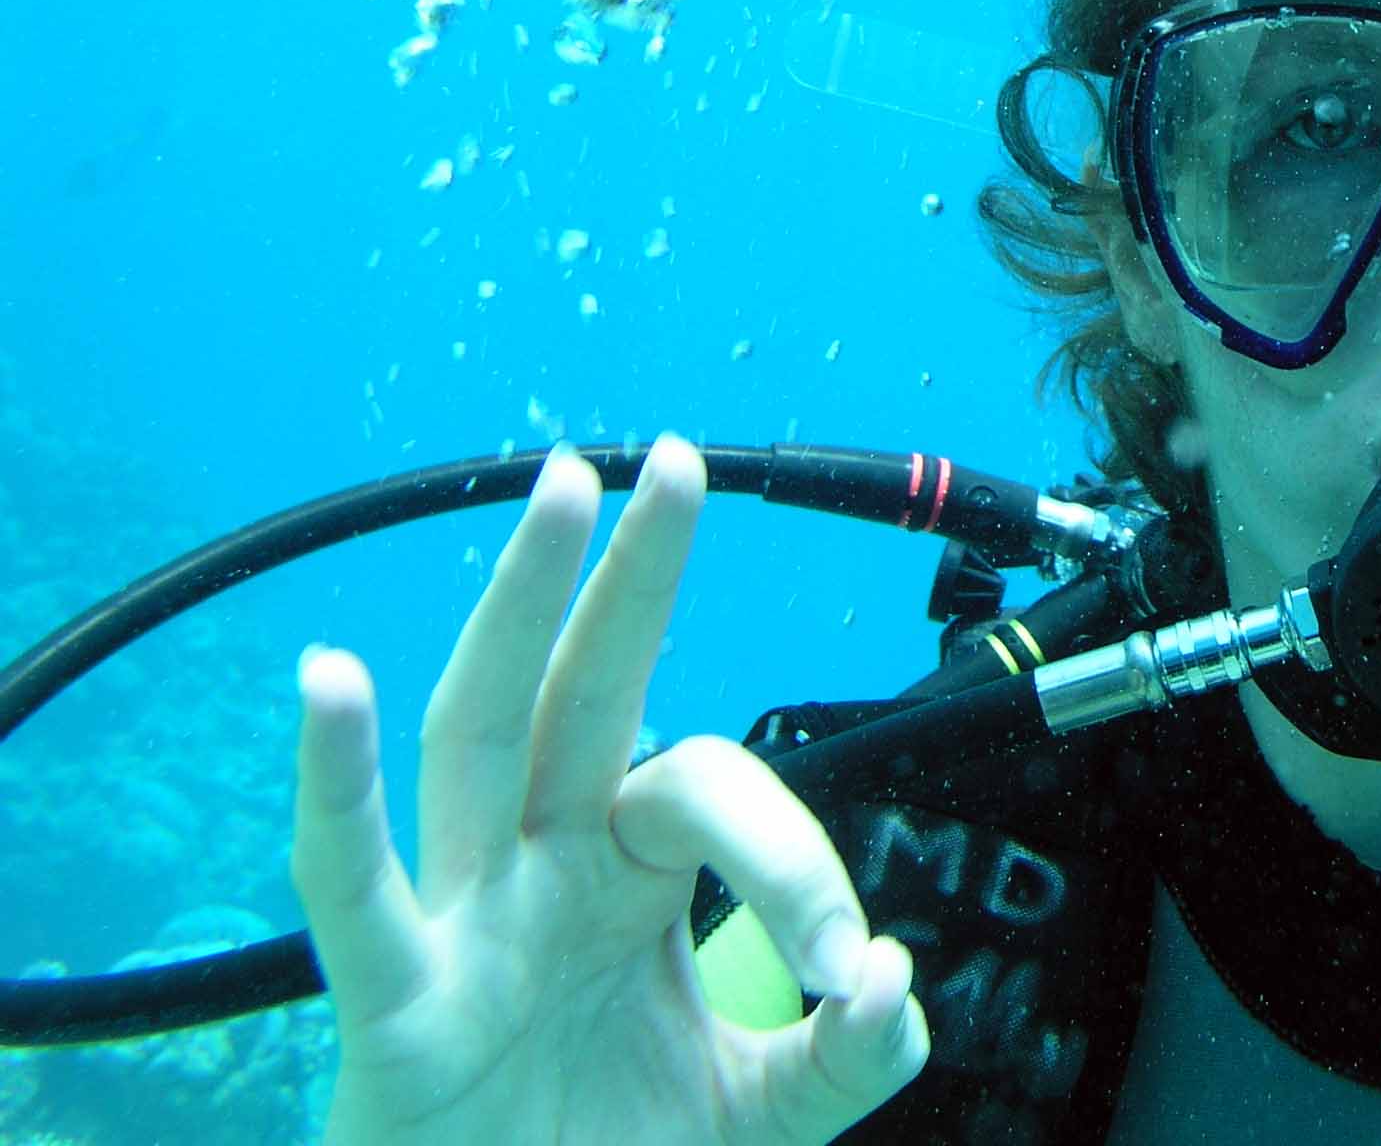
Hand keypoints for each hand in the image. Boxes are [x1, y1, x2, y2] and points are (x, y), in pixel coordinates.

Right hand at [291, 434, 928, 1144]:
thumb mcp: (761, 1111)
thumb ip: (843, 1057)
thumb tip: (893, 984)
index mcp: (627, 878)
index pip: (716, 800)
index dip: (796, 867)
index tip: (849, 975)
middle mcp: (543, 870)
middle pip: (588, 692)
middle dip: (633, 579)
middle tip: (675, 461)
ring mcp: (463, 921)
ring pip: (482, 733)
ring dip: (519, 608)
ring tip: (560, 487)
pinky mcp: (395, 1003)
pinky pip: (349, 884)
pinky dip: (333, 785)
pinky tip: (326, 679)